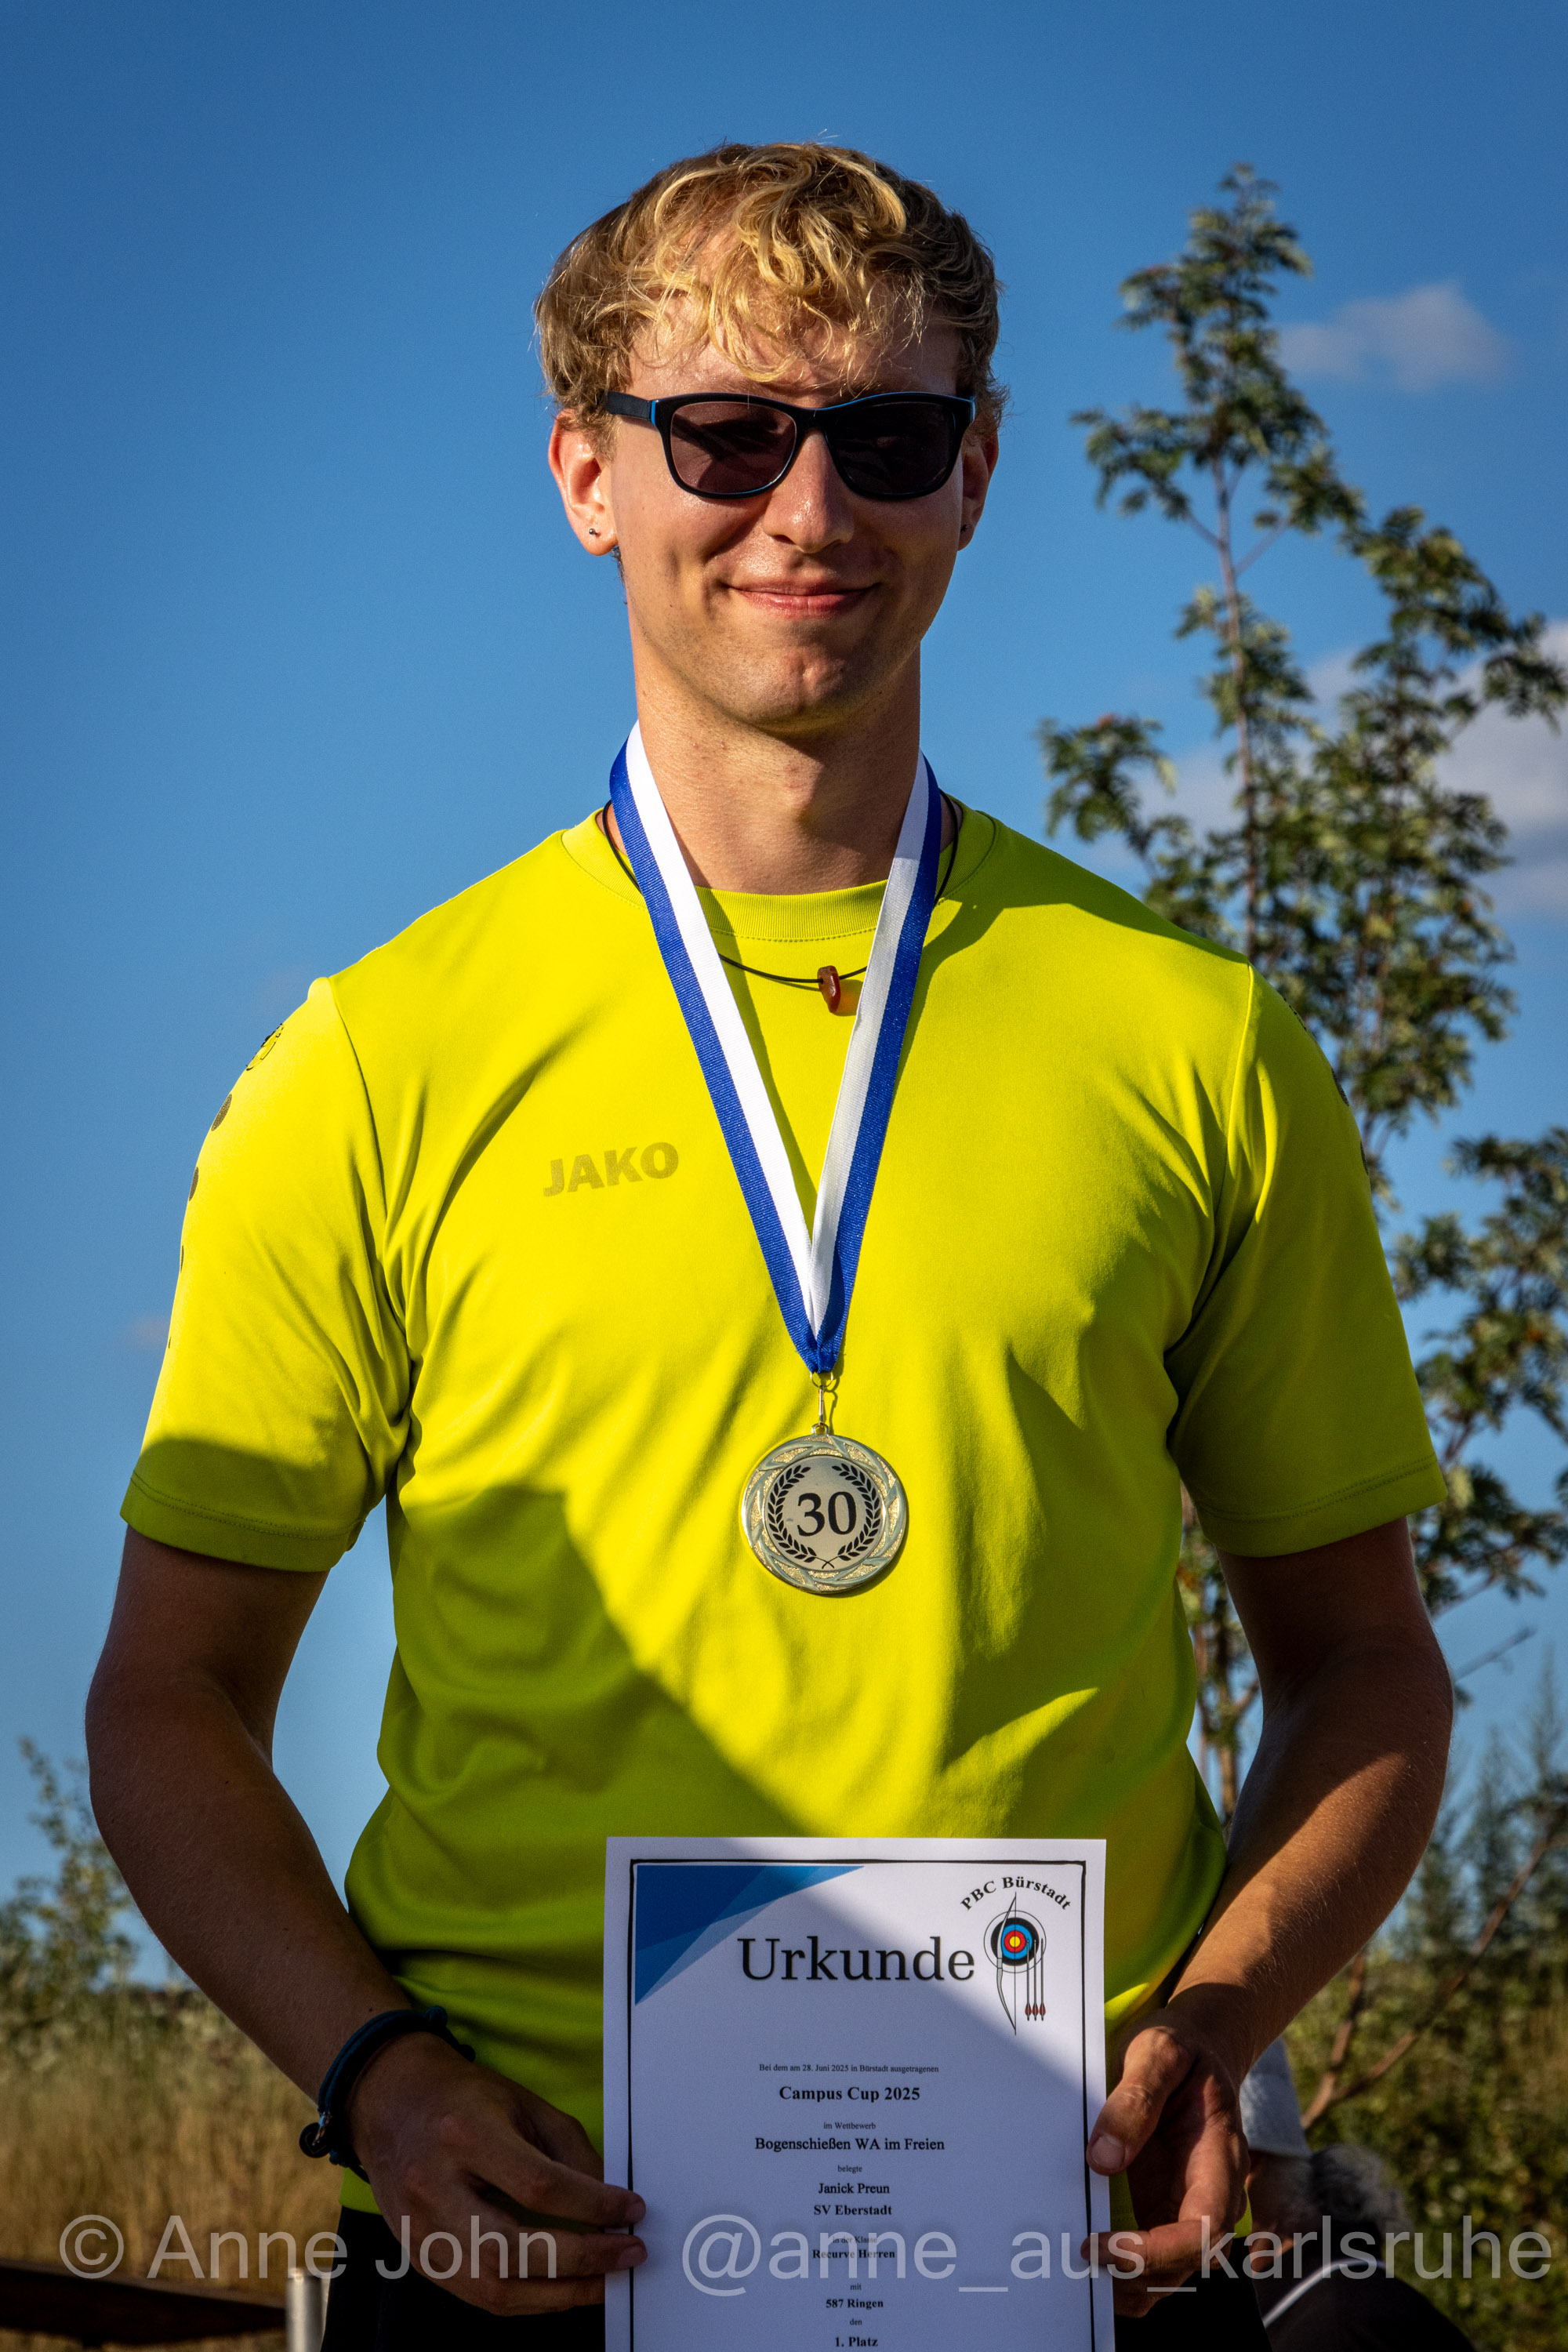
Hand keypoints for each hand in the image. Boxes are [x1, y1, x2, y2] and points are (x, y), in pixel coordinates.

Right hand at [346, 2033, 646, 2315]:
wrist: (390, 2103)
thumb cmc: (461, 2098)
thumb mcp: (522, 2103)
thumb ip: (568, 2151)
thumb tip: (611, 2201)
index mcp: (464, 2135)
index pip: (538, 2185)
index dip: (593, 2204)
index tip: (631, 2209)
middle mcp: (435, 2187)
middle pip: (513, 2247)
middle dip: (581, 2260)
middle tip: (627, 2254)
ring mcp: (422, 2229)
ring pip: (493, 2287)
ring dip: (558, 2294)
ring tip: (602, 2283)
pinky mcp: (419, 2256)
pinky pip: (478, 2296)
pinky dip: (526, 2299)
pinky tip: (559, 2288)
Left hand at [1082, 2006, 1248, 2317]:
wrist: (1200, 2044)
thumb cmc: (1181, 2050)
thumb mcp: (1159, 2053)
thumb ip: (1136, 2098)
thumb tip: (1102, 2159)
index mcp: (1221, 2158)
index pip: (1204, 2229)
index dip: (1157, 2251)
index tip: (1104, 2245)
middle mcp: (1213, 2193)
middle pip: (1189, 2263)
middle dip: (1137, 2276)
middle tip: (1079, 2260)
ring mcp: (1190, 2204)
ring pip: (1173, 2271)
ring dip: (1131, 2282)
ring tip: (1077, 2267)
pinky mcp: (1167, 2206)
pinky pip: (1154, 2255)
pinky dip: (1126, 2270)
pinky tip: (1089, 2258)